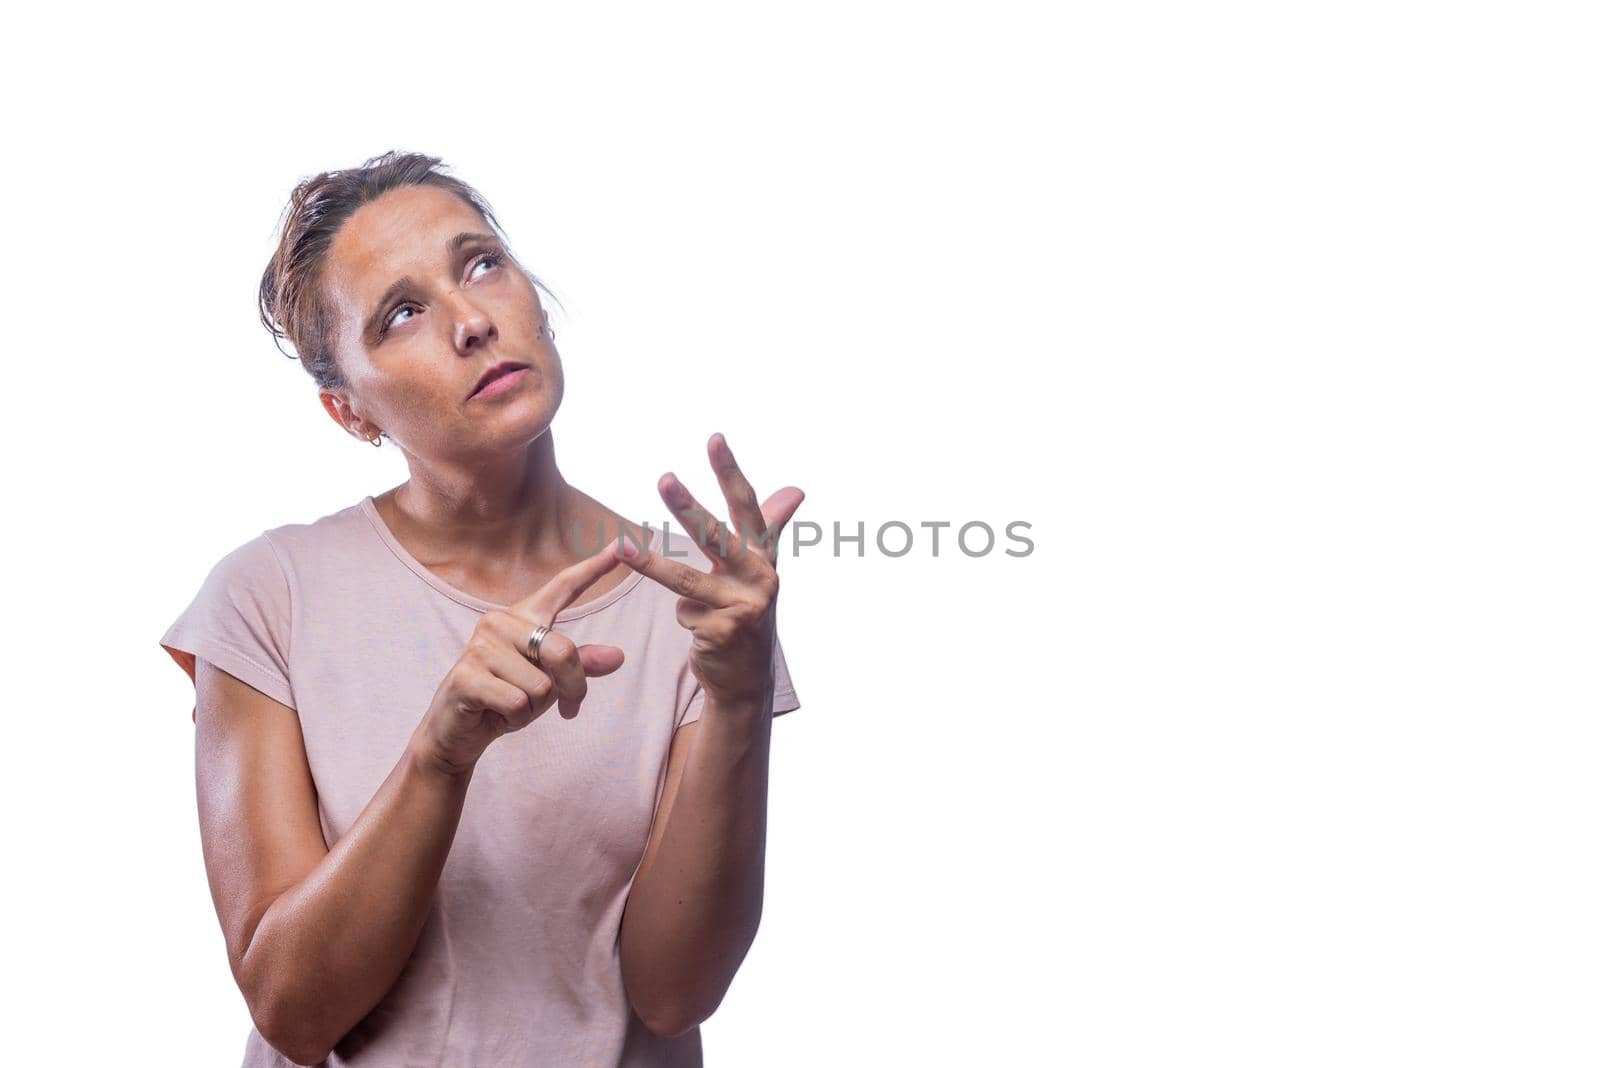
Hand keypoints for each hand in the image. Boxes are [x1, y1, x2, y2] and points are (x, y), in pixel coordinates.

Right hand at [413, 548, 627, 775]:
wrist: (457, 732)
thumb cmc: (506, 700)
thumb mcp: (551, 681)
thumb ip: (581, 665)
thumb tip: (619, 656)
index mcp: (524, 617)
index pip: (563, 587)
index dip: (594, 567)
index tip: (623, 543)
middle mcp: (500, 622)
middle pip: (563, 652)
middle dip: (572, 688)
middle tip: (566, 708)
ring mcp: (480, 647)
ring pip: (541, 685)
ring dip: (535, 708)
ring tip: (511, 705)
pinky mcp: (466, 676)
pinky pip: (518, 702)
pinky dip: (516, 718)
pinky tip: (495, 713)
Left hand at [617, 433, 803, 709]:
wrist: (748, 677)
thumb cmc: (748, 611)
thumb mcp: (760, 570)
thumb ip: (772, 526)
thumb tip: (797, 489)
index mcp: (763, 557)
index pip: (746, 507)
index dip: (730, 472)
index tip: (714, 438)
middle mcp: (759, 578)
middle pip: (716, 536)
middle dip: (688, 508)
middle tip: (664, 479)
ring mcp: (743, 606)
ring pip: (686, 580)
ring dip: (651, 565)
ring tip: (623, 547)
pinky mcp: (723, 632)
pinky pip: (684, 612)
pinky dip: (685, 617)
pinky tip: (701, 630)